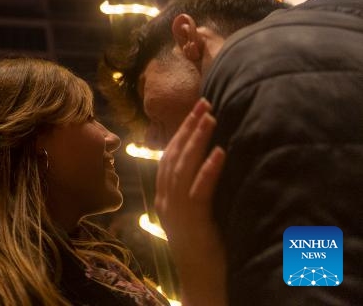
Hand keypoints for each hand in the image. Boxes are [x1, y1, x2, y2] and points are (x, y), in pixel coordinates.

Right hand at [155, 98, 226, 304]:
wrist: (199, 281)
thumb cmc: (203, 251)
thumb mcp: (194, 217)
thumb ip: (194, 193)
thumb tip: (207, 166)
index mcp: (164, 198)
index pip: (169, 157)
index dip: (180, 133)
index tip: (195, 112)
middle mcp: (166, 200)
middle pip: (174, 156)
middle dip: (189, 128)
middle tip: (204, 103)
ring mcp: (176, 210)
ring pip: (183, 167)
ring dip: (197, 140)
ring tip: (211, 118)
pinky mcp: (192, 220)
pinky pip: (199, 190)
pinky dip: (209, 168)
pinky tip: (220, 152)